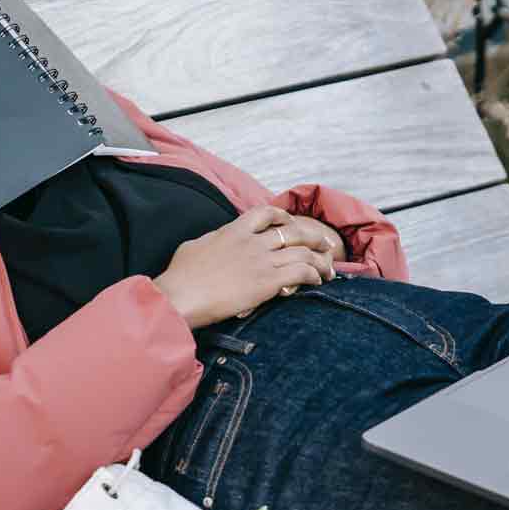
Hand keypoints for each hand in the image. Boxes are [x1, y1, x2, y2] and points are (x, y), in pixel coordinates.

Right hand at [150, 206, 336, 328]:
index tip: (291, 223)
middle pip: (293, 231)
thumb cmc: (179, 277)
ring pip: (303, 252)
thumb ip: (211, 241)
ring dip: (320, 261)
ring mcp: (261, 260)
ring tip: (328, 270)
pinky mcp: (267, 282)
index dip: (283, 216)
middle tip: (324, 245)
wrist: (179, 296)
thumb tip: (214, 242)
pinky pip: (301, 272)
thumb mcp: (194, 247)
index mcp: (233, 231)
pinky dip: (315, 275)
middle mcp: (252, 242)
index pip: (265, 213)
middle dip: (314, 237)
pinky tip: (318, 281)